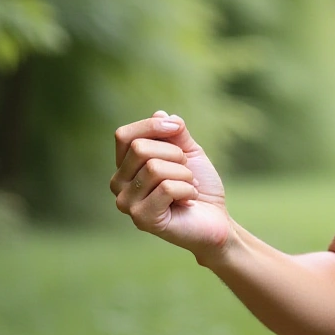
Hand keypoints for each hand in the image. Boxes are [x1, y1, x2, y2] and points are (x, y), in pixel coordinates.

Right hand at [110, 110, 232, 258]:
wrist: (216, 220)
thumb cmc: (199, 186)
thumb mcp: (189, 152)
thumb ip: (175, 133)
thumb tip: (161, 114)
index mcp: (125, 166)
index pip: (124, 136)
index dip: (152, 126)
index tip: (177, 129)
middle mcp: (118, 185)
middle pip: (140, 149)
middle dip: (175, 154)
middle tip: (186, 172)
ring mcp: (126, 204)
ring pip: (154, 168)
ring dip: (184, 175)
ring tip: (188, 188)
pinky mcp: (142, 218)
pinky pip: (166, 188)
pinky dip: (188, 190)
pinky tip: (189, 201)